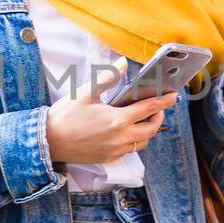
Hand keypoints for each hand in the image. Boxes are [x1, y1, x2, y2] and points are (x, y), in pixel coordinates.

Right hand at [46, 65, 177, 165]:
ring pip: (141, 143)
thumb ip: (107, 77)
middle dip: (158, 118)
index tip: (174, 96)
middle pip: (151, 130)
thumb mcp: (85, 92)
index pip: (149, 109)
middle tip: (158, 109)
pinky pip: (129, 150)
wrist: (49, 141)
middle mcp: (120, 138)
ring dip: (147, 131)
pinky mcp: (108, 158)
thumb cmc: (66, 116)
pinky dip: (133, 141)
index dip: (164, 101)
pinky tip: (126, 131)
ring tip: (143, 120)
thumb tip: (122, 65)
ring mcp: (114, 150)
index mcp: (117, 120)